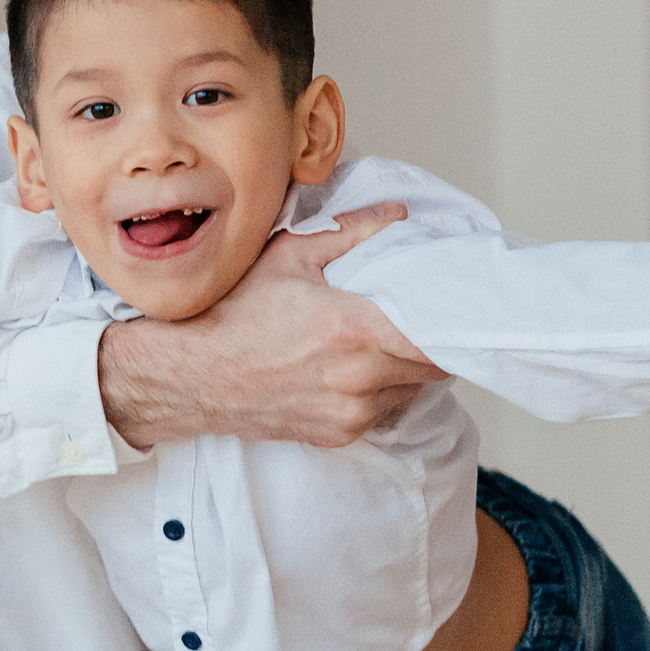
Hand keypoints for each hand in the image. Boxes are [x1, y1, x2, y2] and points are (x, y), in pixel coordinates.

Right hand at [97, 203, 447, 448]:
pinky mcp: (339, 434)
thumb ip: (352, 233)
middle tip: (423, 315)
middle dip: (433, 340)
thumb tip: (397, 216)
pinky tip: (361, 369)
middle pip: (433, 365)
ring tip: (387, 342)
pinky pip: (385, 412)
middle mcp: (359, 378)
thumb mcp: (290, 257)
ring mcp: (351, 412)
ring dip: (409, 368)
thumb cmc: (234, 315)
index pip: (436, 335)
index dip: (454, 320)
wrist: (192, 375)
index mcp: (354, 329)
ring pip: (412, 390)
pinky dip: (385, 391)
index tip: (457, 304)